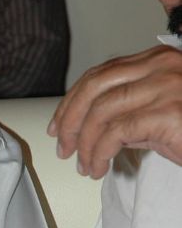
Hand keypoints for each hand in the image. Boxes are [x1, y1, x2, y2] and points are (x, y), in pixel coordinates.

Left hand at [48, 46, 181, 177]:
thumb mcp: (164, 115)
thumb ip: (133, 112)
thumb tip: (97, 128)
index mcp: (158, 60)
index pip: (102, 74)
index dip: (73, 100)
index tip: (59, 125)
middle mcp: (160, 66)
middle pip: (95, 87)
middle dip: (70, 118)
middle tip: (63, 147)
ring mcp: (165, 86)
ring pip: (101, 111)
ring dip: (85, 143)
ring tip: (84, 165)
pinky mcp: (167, 112)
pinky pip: (116, 132)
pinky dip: (99, 152)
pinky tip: (99, 167)